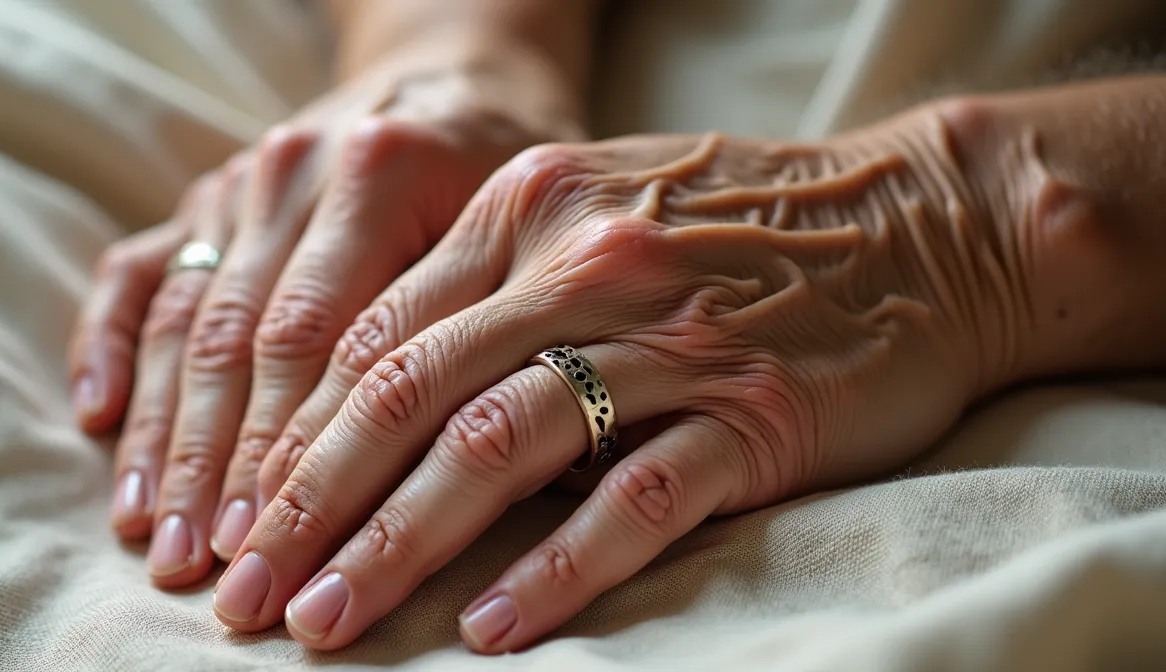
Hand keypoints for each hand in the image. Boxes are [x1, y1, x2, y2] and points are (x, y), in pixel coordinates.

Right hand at [67, 34, 585, 585]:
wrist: (459, 77)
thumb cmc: (509, 166)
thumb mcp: (523, 226)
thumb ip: (480, 321)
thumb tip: (448, 466)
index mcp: (378, 174)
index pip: (316, 339)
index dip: (287, 450)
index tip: (269, 540)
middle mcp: (294, 171)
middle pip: (237, 341)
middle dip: (214, 466)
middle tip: (198, 566)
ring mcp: (240, 183)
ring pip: (184, 318)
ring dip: (162, 433)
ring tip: (147, 529)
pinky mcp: (207, 197)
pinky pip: (140, 269)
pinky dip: (109, 344)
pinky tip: (98, 417)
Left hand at [210, 103, 1044, 650]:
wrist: (927, 226)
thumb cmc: (746, 228)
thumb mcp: (597, 210)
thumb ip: (489, 287)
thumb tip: (376, 399)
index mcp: (526, 206)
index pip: (372, 336)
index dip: (291, 438)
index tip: (238, 521)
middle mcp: (581, 262)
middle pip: (407, 393)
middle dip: (308, 504)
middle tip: (246, 597)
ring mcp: (671, 336)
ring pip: (498, 445)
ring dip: (399, 544)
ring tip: (329, 621)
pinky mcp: (756, 411)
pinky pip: (636, 501)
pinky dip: (554, 570)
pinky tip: (490, 630)